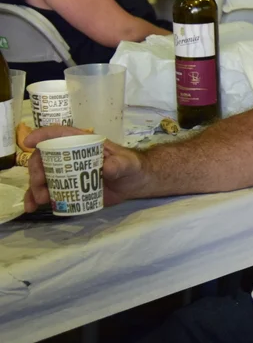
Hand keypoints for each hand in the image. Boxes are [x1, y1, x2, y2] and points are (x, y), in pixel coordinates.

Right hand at [22, 126, 148, 212]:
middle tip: (40, 188)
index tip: (28, 142)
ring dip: (34, 188)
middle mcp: (70, 156)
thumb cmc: (130, 166)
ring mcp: (67, 173)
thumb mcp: (128, 163)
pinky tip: (32, 207)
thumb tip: (107, 168)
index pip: (59, 134)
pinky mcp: (67, 188)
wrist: (135, 183)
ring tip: (39, 202)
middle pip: (44, 158)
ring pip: (42, 176)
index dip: (42, 135)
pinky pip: (47, 191)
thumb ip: (119, 164)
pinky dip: (36, 198)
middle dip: (36, 172)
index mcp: (83, 144)